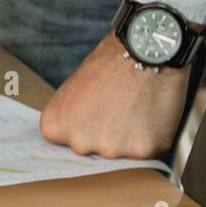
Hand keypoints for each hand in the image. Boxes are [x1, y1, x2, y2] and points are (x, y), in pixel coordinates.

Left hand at [40, 34, 190, 158]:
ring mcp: (111, 150)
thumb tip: (74, 134)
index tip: (93, 114)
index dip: (83, 127)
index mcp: (54, 127)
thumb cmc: (109, 65)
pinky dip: (151, 137)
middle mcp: (78, 143)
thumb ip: (70, 117)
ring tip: (134, 109)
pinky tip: (149, 114)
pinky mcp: (142, 151)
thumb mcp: (71, 90)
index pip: (65, 141)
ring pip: (121, 153)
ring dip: (129, 138)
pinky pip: (147, 151)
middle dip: (105, 135)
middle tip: (117, 109)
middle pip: (92, 150)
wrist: (143, 53)